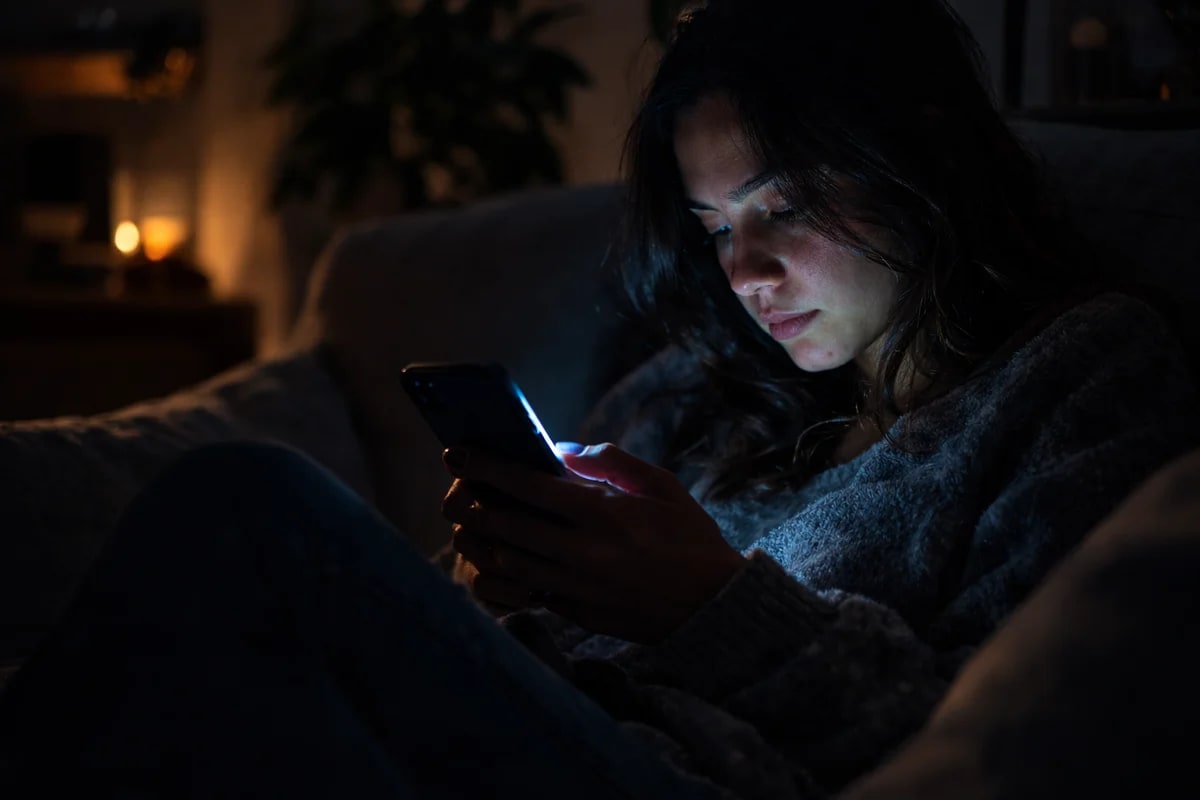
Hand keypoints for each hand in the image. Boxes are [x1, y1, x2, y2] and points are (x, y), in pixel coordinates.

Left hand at [441, 443, 745, 643]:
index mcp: (602, 513)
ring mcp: (577, 587)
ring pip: (508, 562)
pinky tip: (499, 557)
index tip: (457, 452)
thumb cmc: (689, 537)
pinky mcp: (577, 614)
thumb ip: (611, 462)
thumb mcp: (661, 486)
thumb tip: (563, 450)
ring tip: (468, 524)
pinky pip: (528, 590)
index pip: (527, 484)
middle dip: (472, 503)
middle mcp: (583, 551)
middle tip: (456, 490)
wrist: (714, 604)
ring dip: (481, 540)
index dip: (486, 466)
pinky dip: (508, 573)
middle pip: (505, 524)